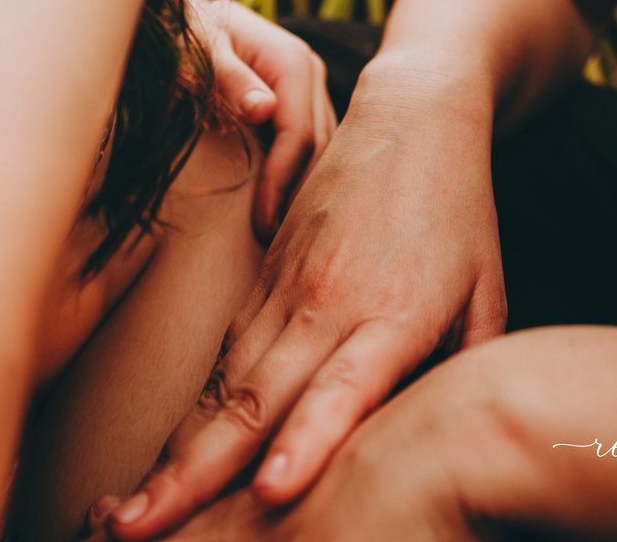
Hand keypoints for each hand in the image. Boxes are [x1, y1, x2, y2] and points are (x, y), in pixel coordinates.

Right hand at [106, 63, 505, 538]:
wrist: (412, 115)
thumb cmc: (458, 208)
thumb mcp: (488, 290)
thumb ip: (468, 369)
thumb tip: (453, 444)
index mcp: (393, 312)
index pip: (344, 388)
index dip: (306, 441)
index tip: (272, 490)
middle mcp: (329, 302)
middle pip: (255, 400)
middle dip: (193, 475)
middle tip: (140, 532)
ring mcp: (288, 285)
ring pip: (225, 383)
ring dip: (176, 452)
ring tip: (128, 514)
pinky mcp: (266, 272)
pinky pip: (226, 352)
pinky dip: (194, 410)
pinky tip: (164, 457)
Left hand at [185, 0, 335, 240]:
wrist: (188, 12)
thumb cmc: (188, 31)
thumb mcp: (200, 49)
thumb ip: (228, 78)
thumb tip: (263, 109)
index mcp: (294, 62)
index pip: (299, 135)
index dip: (283, 182)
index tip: (262, 227)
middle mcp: (311, 75)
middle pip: (319, 148)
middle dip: (299, 197)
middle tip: (277, 250)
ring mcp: (308, 90)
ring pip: (322, 150)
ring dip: (304, 192)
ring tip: (283, 241)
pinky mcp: (300, 103)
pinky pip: (310, 146)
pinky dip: (300, 178)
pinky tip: (284, 211)